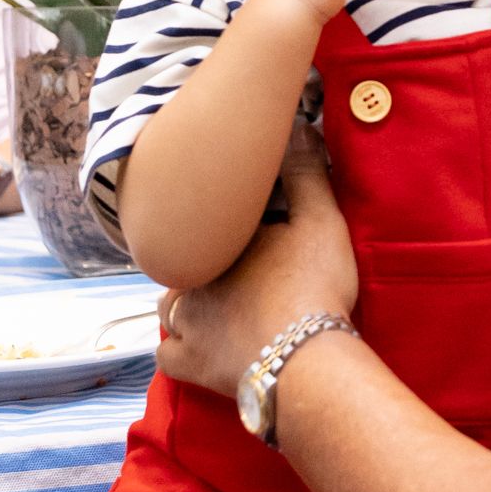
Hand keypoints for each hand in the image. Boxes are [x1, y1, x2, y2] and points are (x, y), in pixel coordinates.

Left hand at [157, 124, 359, 397]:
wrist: (303, 358)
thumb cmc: (314, 287)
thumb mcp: (322, 220)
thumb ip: (306, 174)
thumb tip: (297, 127)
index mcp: (220, 240)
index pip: (211, 223)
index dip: (227, 228)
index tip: (251, 235)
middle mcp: (193, 276)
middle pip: (188, 263)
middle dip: (205, 266)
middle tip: (237, 273)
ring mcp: (187, 323)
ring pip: (170, 305)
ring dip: (187, 304)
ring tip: (215, 307)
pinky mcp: (191, 364)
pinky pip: (168, 354)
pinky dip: (180, 350)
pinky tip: (195, 348)